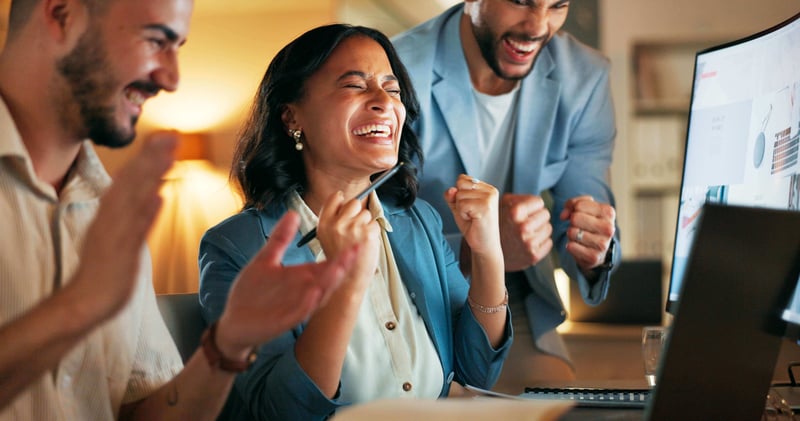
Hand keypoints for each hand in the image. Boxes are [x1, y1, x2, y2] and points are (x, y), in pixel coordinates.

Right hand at [70, 132, 175, 321]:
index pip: (131, 178)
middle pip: (133, 182)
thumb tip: (158, 195)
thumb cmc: (105, 270)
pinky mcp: (122, 253)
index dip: (148, 156)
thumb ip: (140, 216)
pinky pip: (135, 231)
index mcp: (111, 213)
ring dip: (152, 176)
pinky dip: (146, 214)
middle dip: (153, 157)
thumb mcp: (123, 236)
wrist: (85, 301)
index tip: (165, 136)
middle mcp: (112, 219)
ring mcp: (116, 234)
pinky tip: (158, 197)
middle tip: (172, 135)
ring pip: (135, 199)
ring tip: (169, 155)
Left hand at [215, 211, 356, 360]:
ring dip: (329, 283)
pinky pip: (298, 312)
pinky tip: (314, 292)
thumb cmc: (250, 293)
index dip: (341, 256)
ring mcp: (295, 308)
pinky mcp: (283, 321)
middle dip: (341, 266)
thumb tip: (293, 213)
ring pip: (317, 295)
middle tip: (355, 251)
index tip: (356, 243)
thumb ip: (280, 239)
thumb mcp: (265, 260)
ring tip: (340, 269)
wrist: (232, 322)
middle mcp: (303, 292)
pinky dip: (307, 303)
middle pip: (327, 279)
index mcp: (301, 278)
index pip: (326, 265)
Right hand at [316, 191, 380, 289]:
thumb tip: (346, 202)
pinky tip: (366, 244)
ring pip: (366, 214)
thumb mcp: (327, 238)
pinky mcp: (368, 233)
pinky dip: (373, 233)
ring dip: (366, 224)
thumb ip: (334, 220)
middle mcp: (337, 224)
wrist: (348, 280)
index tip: (345, 205)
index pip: (334, 198)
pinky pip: (375, 224)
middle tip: (355, 228)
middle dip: (357, 212)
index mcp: (324, 224)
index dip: (342, 200)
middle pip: (354, 202)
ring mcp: (353, 228)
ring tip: (359, 239)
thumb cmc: (340, 260)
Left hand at [444, 175, 500, 255]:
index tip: (470, 207)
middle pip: (460, 184)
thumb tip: (451, 190)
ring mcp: (489, 198)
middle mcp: (490, 190)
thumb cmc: (473, 226)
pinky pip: (462, 205)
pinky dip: (463, 215)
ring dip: (461, 209)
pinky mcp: (486, 207)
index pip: (462, 179)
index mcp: (487, 188)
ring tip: (472, 217)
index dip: (459, 194)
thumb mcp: (459, 207)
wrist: (484, 245)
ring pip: (459, 195)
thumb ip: (452, 196)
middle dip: (459, 201)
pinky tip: (473, 220)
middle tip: (470, 213)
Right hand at [498, 193, 552, 271]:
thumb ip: (518, 199)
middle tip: (525, 223)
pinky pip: (548, 243)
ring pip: (548, 229)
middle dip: (537, 217)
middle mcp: (522, 228)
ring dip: (539, 230)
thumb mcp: (501, 206)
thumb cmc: (497, 226)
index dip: (533, 206)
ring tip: (526, 234)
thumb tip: (536, 201)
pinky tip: (528, 244)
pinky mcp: (533, 256)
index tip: (525, 212)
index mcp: (515, 213)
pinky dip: (541, 243)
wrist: (488, 253)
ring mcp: (529, 244)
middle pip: (545, 215)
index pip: (539, 203)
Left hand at [560, 195, 615, 272]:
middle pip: (575, 218)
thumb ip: (573, 203)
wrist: (598, 248)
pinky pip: (571, 246)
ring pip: (572, 232)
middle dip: (572, 222)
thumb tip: (564, 216)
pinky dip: (570, 245)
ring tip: (579, 236)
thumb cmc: (590, 223)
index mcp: (608, 212)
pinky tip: (578, 246)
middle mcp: (608, 228)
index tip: (578, 214)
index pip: (579, 205)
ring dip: (571, 234)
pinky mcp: (594, 257)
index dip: (573, 209)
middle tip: (579, 226)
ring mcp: (603, 244)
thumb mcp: (585, 208)